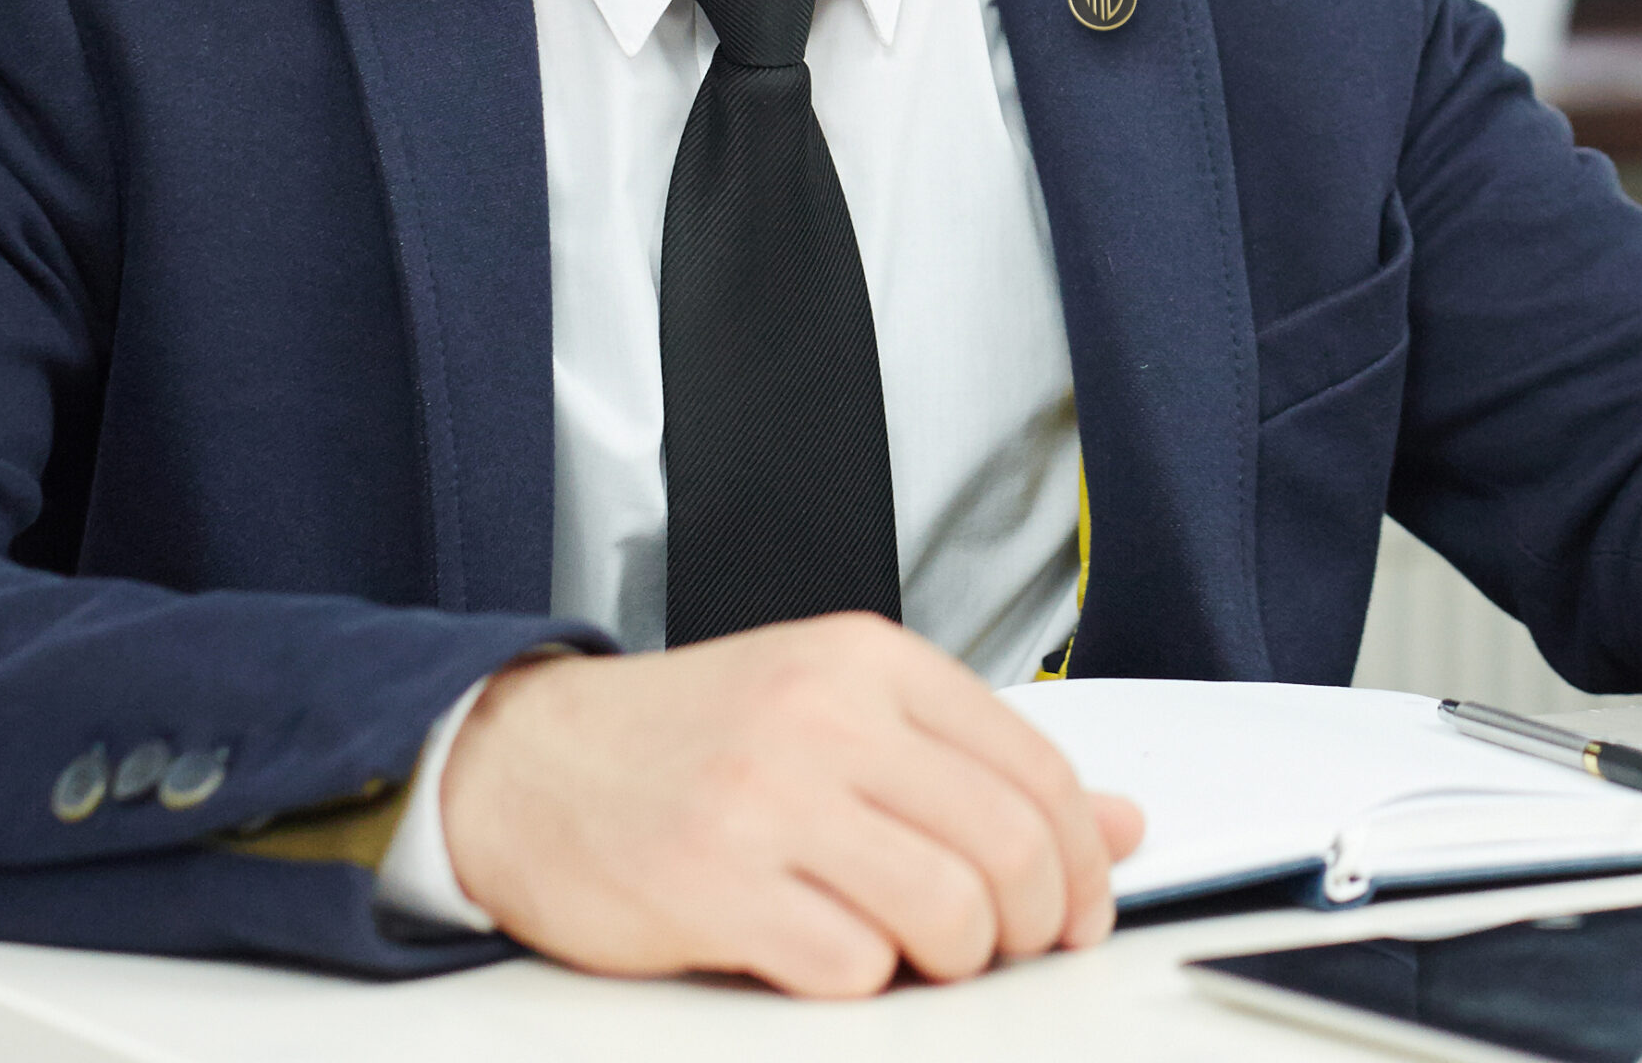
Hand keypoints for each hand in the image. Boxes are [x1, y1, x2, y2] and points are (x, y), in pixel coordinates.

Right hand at [436, 613, 1144, 996]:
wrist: (521, 765)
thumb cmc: (683, 743)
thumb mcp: (835, 714)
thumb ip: (974, 763)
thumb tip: (1120, 824)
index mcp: (864, 661)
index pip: (1037, 767)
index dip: (1084, 859)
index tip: (1077, 906)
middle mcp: (822, 716)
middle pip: (1011, 846)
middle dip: (1031, 923)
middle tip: (1004, 945)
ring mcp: (766, 799)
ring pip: (948, 913)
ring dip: (953, 960)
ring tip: (915, 951)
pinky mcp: (713, 883)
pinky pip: (853, 967)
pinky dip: (860, 980)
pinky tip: (824, 951)